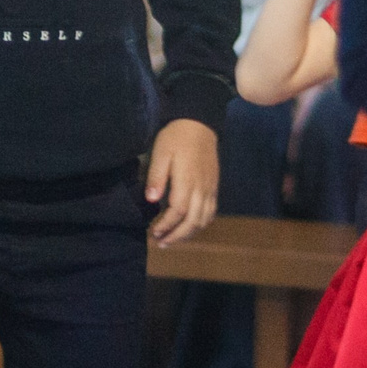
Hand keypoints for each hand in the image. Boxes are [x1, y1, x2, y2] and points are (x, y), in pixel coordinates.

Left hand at [146, 119, 219, 245]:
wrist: (200, 124)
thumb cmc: (176, 138)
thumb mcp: (161, 152)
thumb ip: (157, 177)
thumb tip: (152, 200)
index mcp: (187, 181)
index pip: (177, 212)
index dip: (166, 225)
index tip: (153, 231)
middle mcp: (202, 189)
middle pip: (193, 221)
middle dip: (177, 236)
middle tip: (162, 243)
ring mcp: (210, 189)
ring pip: (204, 219)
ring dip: (189, 233)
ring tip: (174, 239)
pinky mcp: (214, 187)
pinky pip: (211, 212)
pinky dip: (201, 224)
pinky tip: (191, 227)